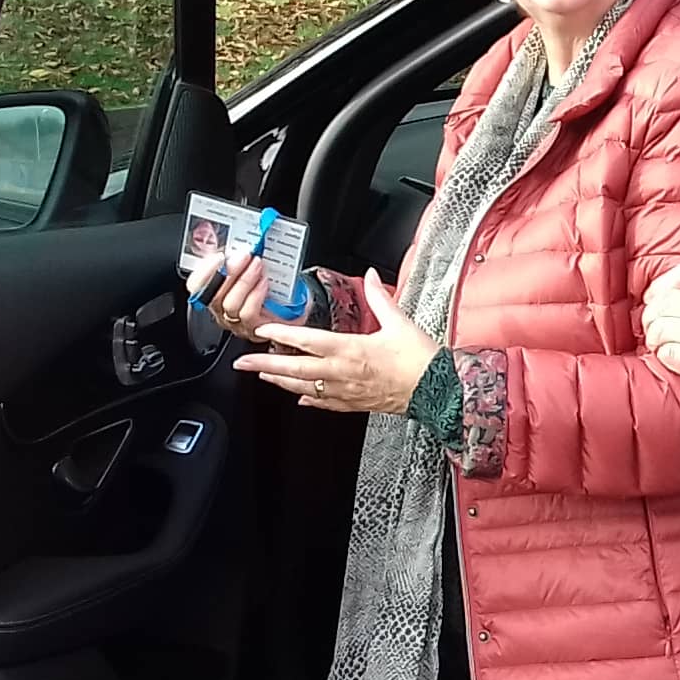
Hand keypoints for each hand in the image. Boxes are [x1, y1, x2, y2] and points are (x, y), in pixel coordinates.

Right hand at [187, 248, 286, 340]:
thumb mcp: (254, 266)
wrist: (301, 304)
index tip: (218, 256)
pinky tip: (265, 282)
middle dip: (229, 273)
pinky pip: (249, 314)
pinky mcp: (256, 329)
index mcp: (217, 293)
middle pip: (214, 296)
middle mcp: (223, 311)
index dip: (203, 271)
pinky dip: (256, 295)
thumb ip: (240, 257)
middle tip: (244, 256)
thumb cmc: (276, 284)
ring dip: (244, 281)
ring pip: (231, 305)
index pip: (196, 286)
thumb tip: (239, 240)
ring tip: (257, 265)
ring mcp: (239, 323)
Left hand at [236, 271, 434, 414]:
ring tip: (261, 376)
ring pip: (304, 388)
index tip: (263, 331)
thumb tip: (371, 276)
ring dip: (279, 382)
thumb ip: (379, 298)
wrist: (437, 391)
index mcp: (352, 349)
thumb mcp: (399, 322)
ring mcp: (346, 391)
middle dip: (265, 365)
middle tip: (242, 363)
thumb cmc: (420, 359)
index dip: (282, 335)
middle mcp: (343, 372)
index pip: (308, 340)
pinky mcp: (355, 404)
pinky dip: (308, 398)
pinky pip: (325, 402)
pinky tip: (298, 397)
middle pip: (295, 369)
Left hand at [643, 263, 679, 404]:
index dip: (661, 285)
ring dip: (656, 333)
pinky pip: (669, 355)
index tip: (657, 294)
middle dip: (653, 311)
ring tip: (660, 338)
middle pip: (664, 301)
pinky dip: (664, 354)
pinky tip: (670, 355)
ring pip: (661, 328)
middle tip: (654, 319)